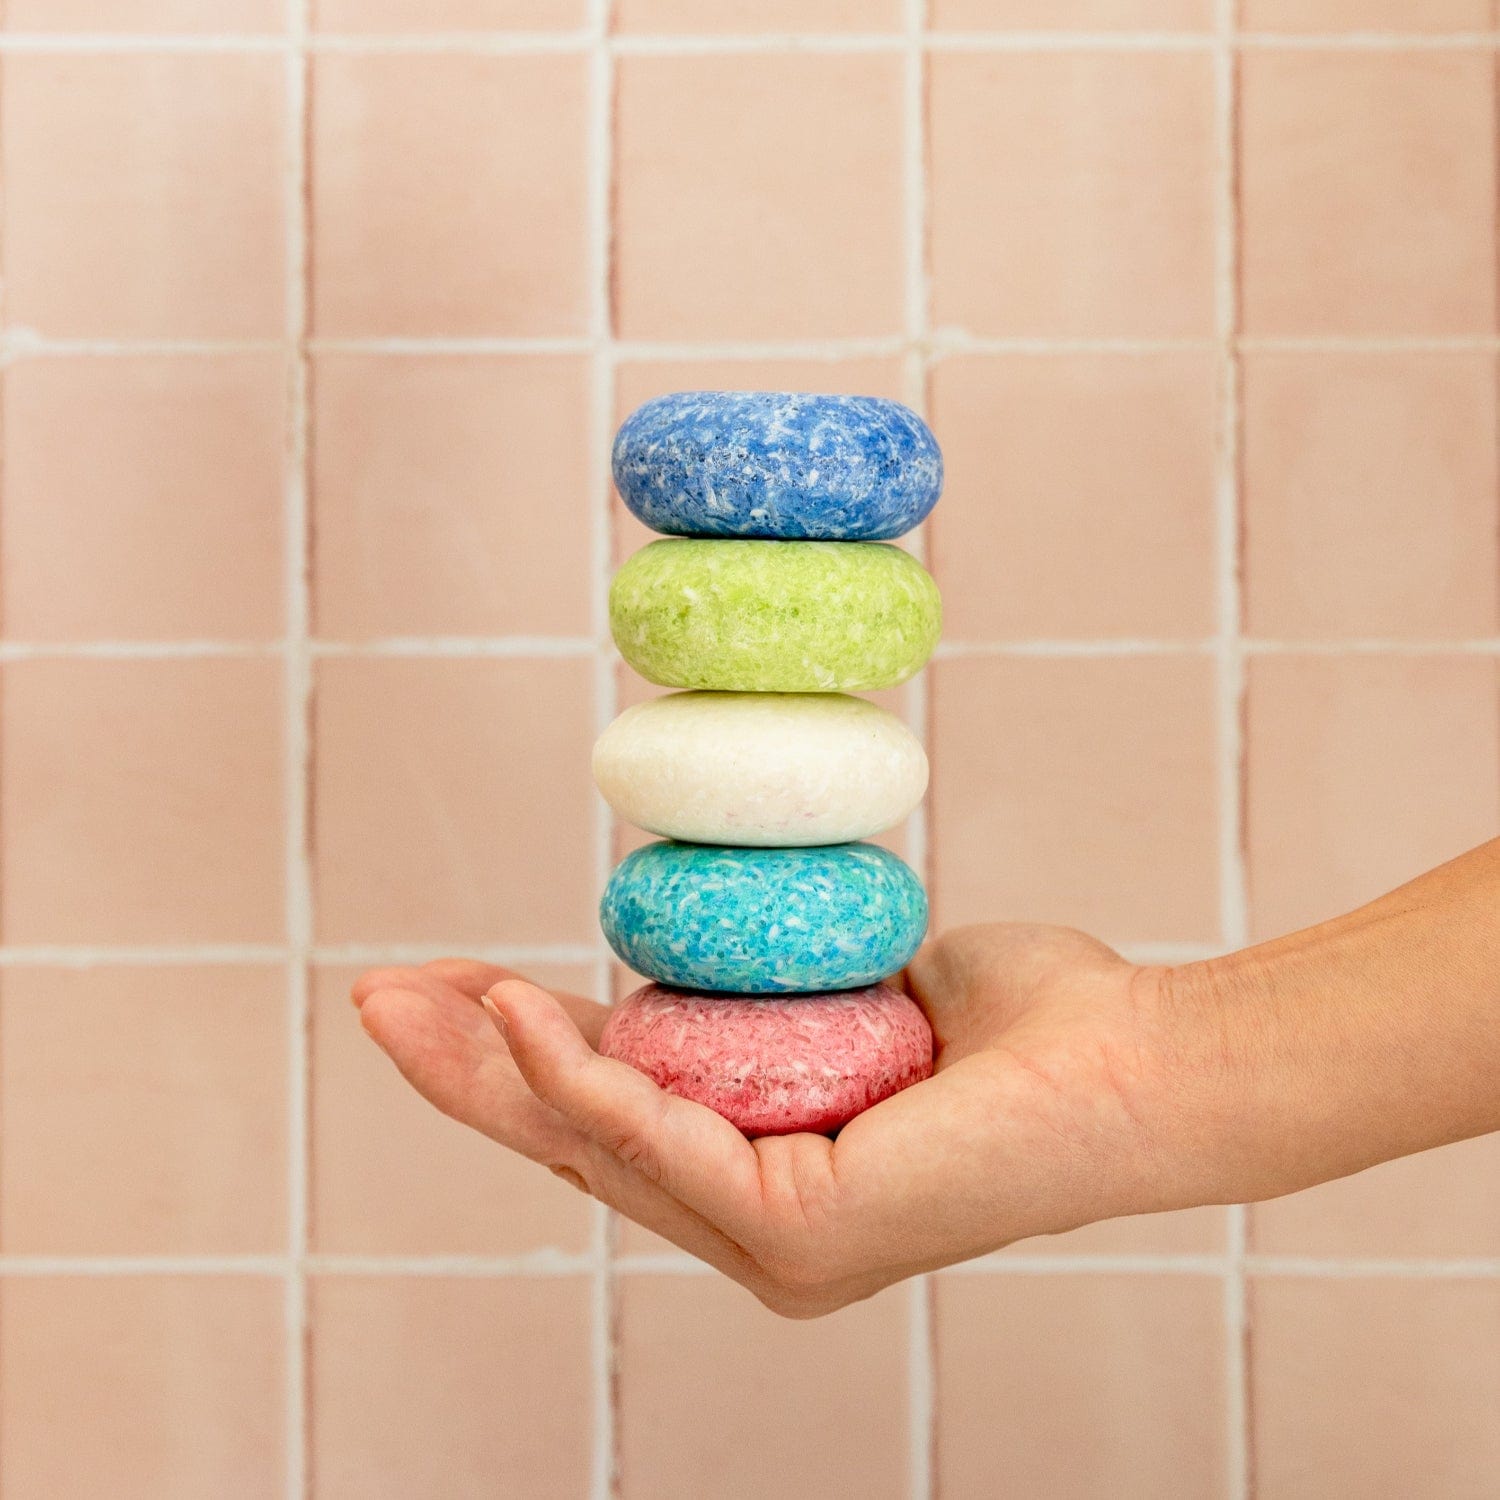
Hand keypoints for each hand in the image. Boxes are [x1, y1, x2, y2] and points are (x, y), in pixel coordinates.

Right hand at [352, 925, 1215, 1316]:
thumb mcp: (854, 994)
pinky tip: (514, 1009)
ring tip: (413, 997)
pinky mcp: (802, 1232)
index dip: (520, 1055)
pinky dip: (580, 1071)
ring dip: (494, 1069)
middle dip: (466, 1073)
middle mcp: (759, 1230)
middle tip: (376, 999)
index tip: (455, 983)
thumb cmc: (1024, 1025)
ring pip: (598, 1147)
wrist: (1134, 1062)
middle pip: (578, 1145)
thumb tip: (711, 940)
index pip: (616, 1118)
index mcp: (769, 1177)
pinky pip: (661, 1138)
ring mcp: (776, 1244)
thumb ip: (775, 992)